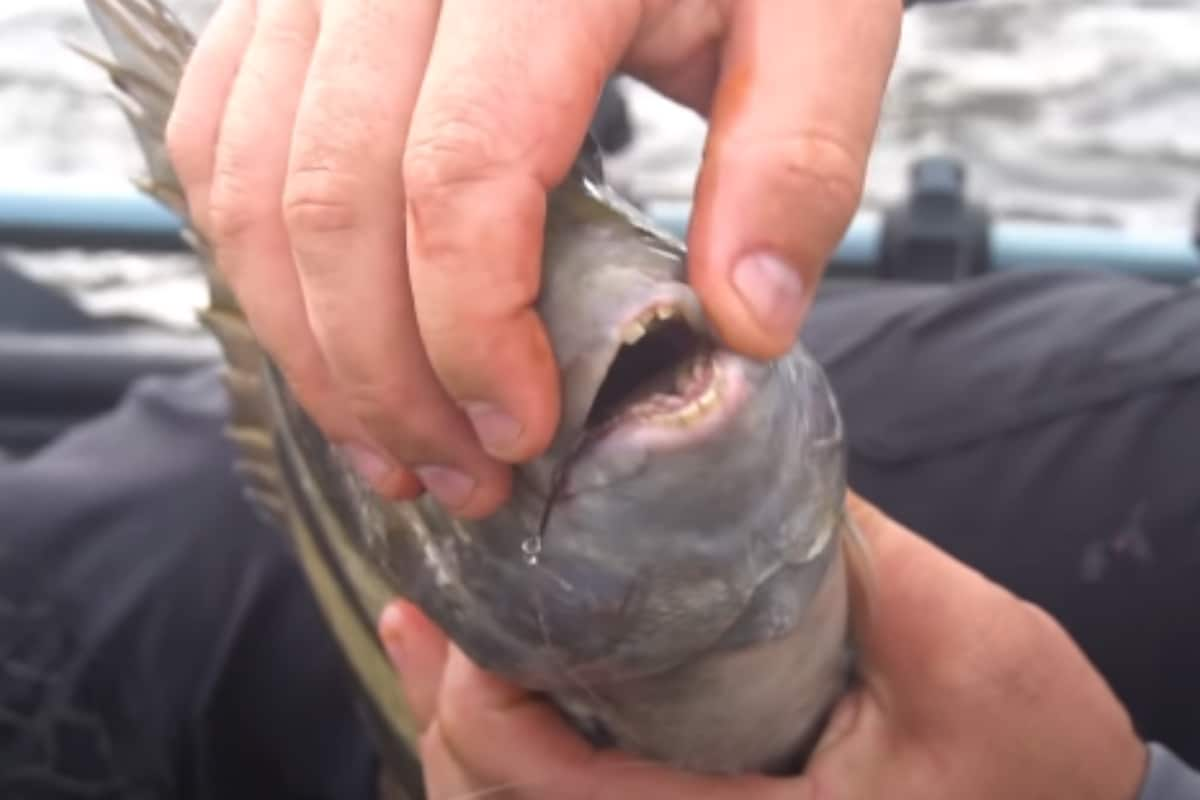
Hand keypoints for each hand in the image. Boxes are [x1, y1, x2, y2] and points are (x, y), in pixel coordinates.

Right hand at [166, 0, 900, 515]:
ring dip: (307, 341)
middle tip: (454, 476)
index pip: (460, 171)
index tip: (523, 434)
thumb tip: (741, 325)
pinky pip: (217, 134)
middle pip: (330, 195)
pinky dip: (257, 258)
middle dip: (382, 374)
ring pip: (248, 179)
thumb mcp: (819, 18)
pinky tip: (328, 334)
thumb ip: (796, 160)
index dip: (472, 333)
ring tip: (386, 442)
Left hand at [378, 494, 1148, 798]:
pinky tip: (506, 678)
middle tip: (432, 609)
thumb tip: (737, 445)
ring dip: (468, 724)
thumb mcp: (971, 654)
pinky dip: (516, 750)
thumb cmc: (1028, 757)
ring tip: (439, 634)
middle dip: (452, 705)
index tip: (486, 599)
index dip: (482, 693)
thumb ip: (858, 556)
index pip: (544, 791)